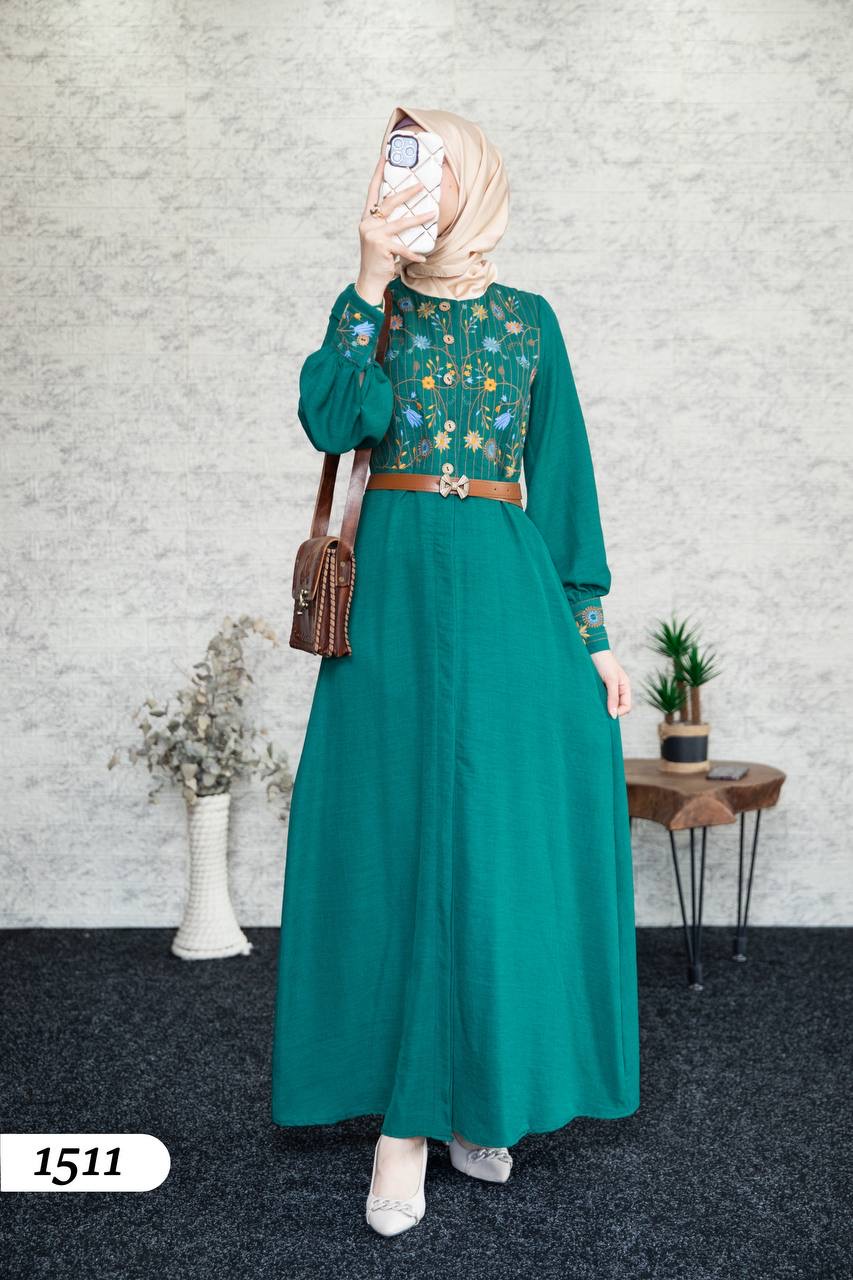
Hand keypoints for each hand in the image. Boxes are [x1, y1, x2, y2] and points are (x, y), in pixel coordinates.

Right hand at [355, 153, 434, 305]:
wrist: (369, 279)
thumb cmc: (378, 258)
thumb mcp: (380, 237)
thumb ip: (388, 224)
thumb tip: (408, 211)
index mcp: (367, 218)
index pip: (373, 190)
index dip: (378, 173)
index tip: (385, 156)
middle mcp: (368, 224)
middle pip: (389, 202)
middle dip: (406, 192)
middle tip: (421, 184)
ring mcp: (374, 235)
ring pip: (400, 223)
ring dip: (419, 218)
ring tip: (433, 213)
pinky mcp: (382, 248)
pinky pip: (403, 247)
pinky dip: (414, 253)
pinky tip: (423, 257)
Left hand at [590, 649, 631, 718]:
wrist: (592, 650)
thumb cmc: (604, 662)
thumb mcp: (611, 680)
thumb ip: (613, 698)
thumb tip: (613, 716)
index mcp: (625, 687)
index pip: (626, 707)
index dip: (619, 712)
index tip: (608, 714)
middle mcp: (618, 689)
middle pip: (617, 707)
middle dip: (610, 711)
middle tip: (599, 712)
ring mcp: (608, 688)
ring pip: (608, 704)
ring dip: (602, 707)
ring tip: (594, 706)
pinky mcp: (598, 687)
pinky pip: (600, 699)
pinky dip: (597, 702)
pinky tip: (591, 701)